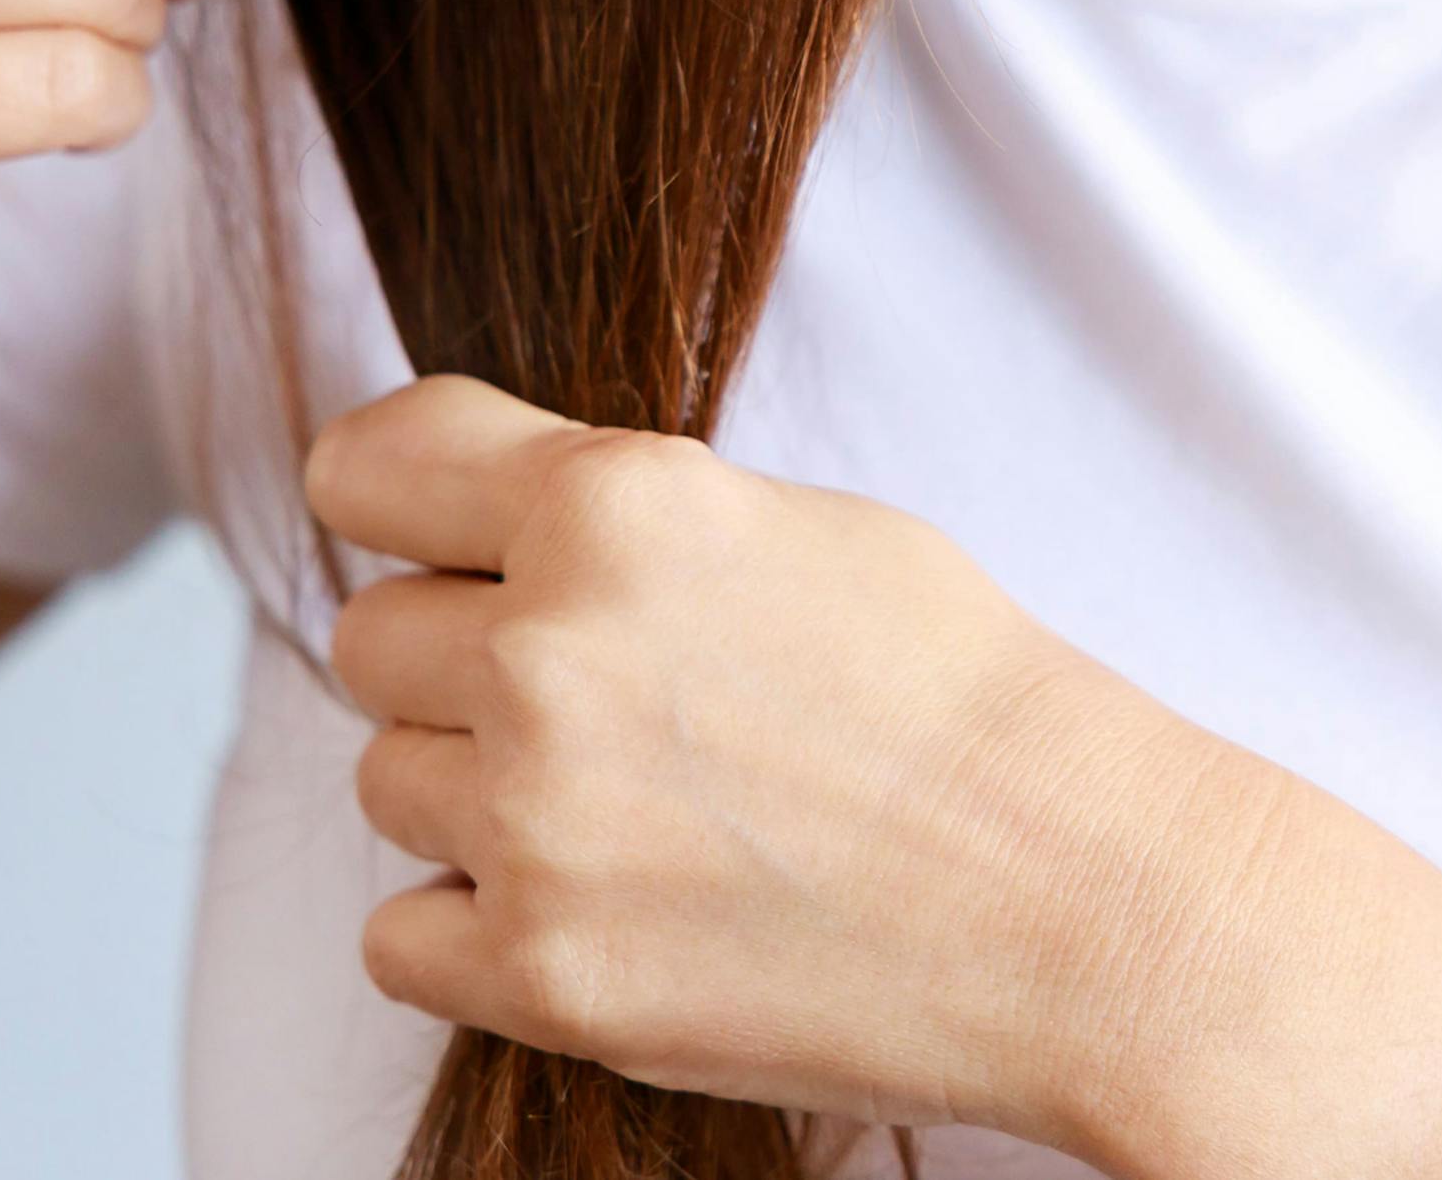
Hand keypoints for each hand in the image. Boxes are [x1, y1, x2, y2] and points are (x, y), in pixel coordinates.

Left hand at [306, 375, 1285, 1145]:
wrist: (1075, 897)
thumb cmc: (951, 689)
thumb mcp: (777, 519)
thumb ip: (604, 507)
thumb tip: (472, 520)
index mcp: (612, 505)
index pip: (366, 466)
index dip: (387, 493)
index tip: (409, 523)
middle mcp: (548, 652)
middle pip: (367, 638)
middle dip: (454, 654)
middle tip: (584, 688)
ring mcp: (537, 823)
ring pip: (384, 781)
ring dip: (471, 789)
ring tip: (618, 801)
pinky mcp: (546, 974)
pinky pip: (398, 935)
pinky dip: (472, 923)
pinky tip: (590, 898)